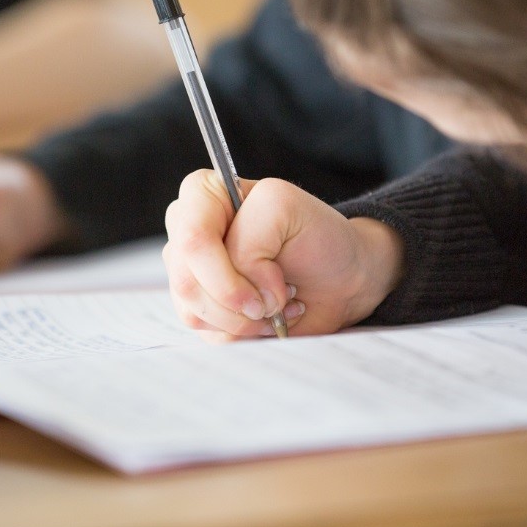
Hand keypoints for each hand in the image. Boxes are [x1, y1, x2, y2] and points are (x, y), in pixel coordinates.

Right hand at [163, 170, 405, 339]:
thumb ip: (250, 241)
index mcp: (203, 194)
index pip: (191, 238)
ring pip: (193, 310)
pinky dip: (244, 332)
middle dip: (239, 299)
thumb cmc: (317, 236)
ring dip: (244, 318)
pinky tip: (268, 316)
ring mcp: (190, 271)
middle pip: (187, 280)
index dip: (224, 270)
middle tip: (278, 297)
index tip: (272, 281)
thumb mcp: (288, 210)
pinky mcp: (201, 307)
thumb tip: (241, 286)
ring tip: (278, 303)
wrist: (340, 277)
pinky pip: (205, 331)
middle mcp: (187, 231)